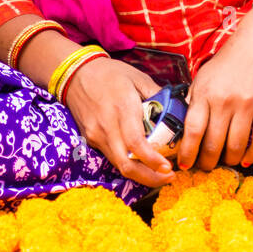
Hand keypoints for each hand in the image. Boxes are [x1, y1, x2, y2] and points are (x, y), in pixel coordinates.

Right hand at [63, 57, 175, 188]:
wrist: (76, 73)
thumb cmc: (110, 73)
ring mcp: (96, 135)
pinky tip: (140, 161)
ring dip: (140, 175)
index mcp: (123, 109)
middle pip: (126, 165)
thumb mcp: (138, 77)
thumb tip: (177, 110)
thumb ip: (157, 95)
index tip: (168, 168)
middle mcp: (108, 126)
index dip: (153, 161)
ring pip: (118, 165)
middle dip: (149, 178)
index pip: (137, 144)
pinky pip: (111, 157)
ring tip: (158, 173)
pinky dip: (128, 163)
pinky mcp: (91, 139)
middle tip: (168, 178)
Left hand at [178, 33, 252, 171]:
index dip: (187, 152)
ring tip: (225, 162)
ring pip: (236, 146)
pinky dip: (252, 155)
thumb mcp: (203, 77)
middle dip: (207, 162)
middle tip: (205, 167)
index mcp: (205, 92)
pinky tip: (246, 160)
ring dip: (229, 161)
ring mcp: (248, 105)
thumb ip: (194, 101)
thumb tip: (182, 129)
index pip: (192, 130)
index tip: (184, 165)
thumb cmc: (228, 61)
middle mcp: (225, 101)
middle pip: (214, 144)